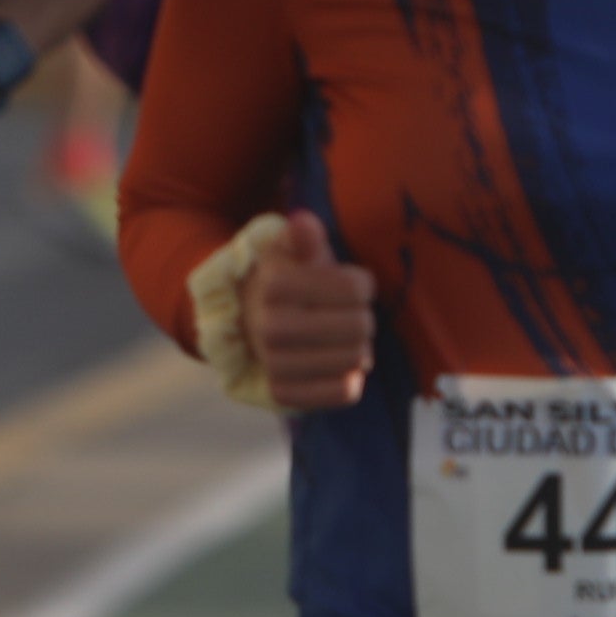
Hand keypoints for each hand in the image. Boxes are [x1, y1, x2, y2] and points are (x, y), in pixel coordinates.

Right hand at [246, 210, 379, 412]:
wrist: (252, 323)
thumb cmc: (288, 283)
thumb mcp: (294, 253)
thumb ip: (303, 238)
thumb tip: (303, 222)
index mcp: (274, 285)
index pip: (356, 288)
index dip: (363, 285)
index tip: (353, 284)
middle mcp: (270, 327)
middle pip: (361, 326)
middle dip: (363, 317)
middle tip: (349, 314)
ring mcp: (274, 365)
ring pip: (356, 359)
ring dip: (359, 348)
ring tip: (342, 337)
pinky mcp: (284, 395)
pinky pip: (344, 392)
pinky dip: (350, 378)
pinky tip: (337, 364)